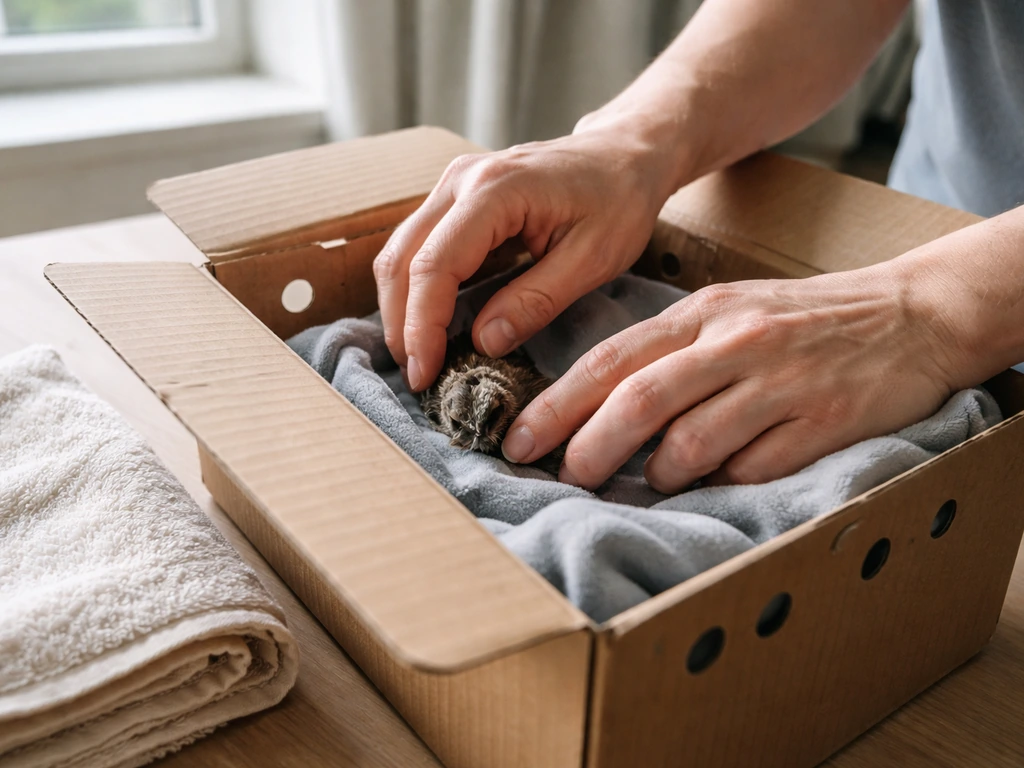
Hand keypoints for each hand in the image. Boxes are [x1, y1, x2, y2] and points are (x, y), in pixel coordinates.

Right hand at [373, 115, 685, 390]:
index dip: (422, 325)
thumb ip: (536, 301)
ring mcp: (453, 184)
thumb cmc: (619, 200)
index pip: (435, 265)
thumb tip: (484, 343)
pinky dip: (415, 288)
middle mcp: (462, 179)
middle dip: (401, 323)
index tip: (427, 373)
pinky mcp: (455, 197)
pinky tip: (429, 325)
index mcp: (495, 189)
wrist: (625, 153)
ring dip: (401, 308)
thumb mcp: (593, 259)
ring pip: (400, 251)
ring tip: (419, 357)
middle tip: (417, 376)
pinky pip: (418, 245)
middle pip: (401, 258)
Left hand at [501, 261, 968, 491]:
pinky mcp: (824, 420)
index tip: (517, 440)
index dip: (557, 404)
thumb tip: (603, 410)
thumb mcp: (730, 312)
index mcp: (703, 313)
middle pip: (640, 400)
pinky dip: (724, 482)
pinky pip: (754, 467)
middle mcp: (735, 342)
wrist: (911, 314)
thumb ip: (671, 353)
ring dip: (658, 474)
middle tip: (562, 476)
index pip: (611, 359)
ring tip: (649, 482)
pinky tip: (719, 482)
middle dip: (588, 445)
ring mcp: (780, 382)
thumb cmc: (803, 320)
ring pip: (693, 442)